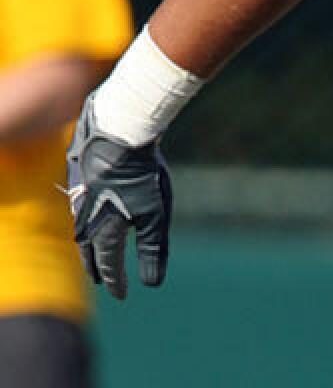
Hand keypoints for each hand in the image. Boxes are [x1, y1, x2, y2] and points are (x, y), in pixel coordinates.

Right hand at [65, 95, 171, 298]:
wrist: (118, 133)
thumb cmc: (140, 175)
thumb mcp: (156, 215)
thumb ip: (153, 249)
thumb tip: (152, 284)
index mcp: (105, 231)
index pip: (109, 265)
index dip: (116, 282)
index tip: (122, 295)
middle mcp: (87, 219)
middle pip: (90, 251)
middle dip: (97, 267)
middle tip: (100, 280)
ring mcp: (81, 198)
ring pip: (82, 230)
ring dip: (89, 245)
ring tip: (95, 251)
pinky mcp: (81, 180)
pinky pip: (80, 210)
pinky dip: (86, 222)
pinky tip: (91, 215)